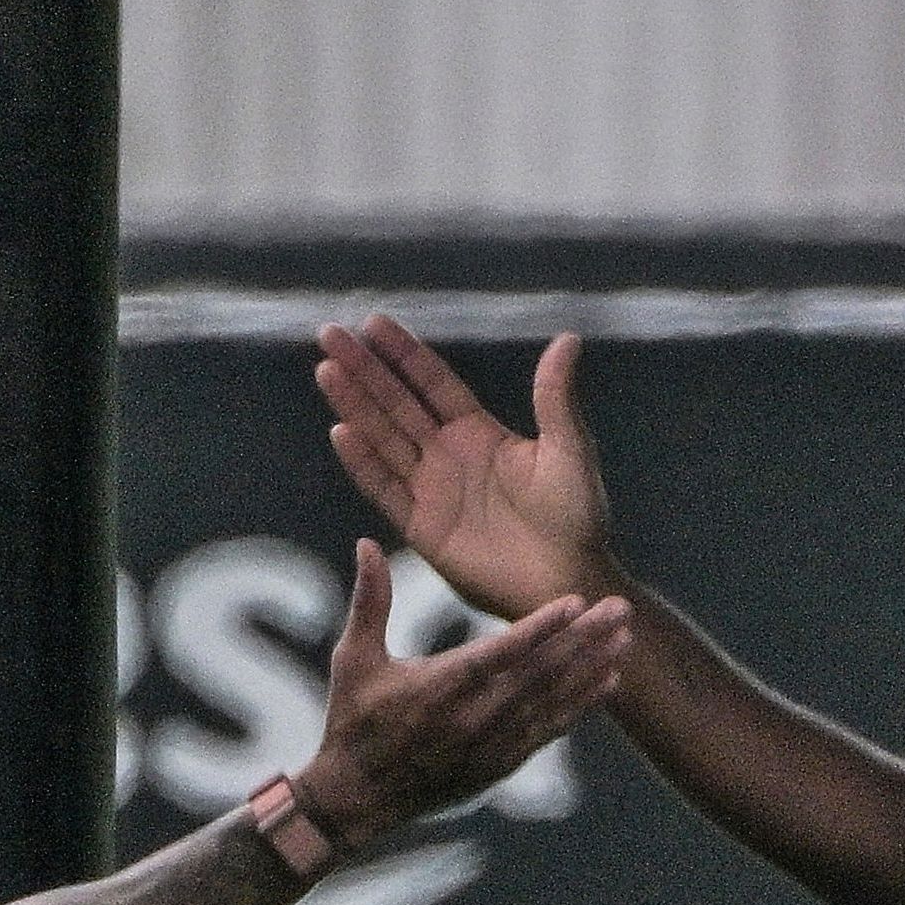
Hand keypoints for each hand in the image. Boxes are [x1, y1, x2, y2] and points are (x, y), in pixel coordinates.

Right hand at [292, 540, 628, 846]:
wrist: (357, 799)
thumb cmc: (352, 721)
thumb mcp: (354, 659)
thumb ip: (370, 601)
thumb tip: (366, 544)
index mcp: (437, 689)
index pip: (500, 654)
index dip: (541, 629)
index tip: (575, 602)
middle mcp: (471, 719)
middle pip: (539, 675)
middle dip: (584, 640)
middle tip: (619, 609)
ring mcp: (490, 746)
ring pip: (552, 703)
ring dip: (591, 670)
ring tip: (625, 641)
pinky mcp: (500, 766)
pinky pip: (548, 732)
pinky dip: (580, 707)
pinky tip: (608, 683)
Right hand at [317, 316, 615, 620]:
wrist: (568, 582)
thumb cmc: (578, 519)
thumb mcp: (570, 450)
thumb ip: (556, 398)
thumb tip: (567, 339)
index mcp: (480, 433)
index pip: (431, 384)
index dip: (403, 354)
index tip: (372, 323)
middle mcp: (449, 457)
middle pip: (396, 404)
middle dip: (363, 370)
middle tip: (329, 334)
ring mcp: (432, 491)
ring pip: (383, 438)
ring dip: (354, 406)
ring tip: (326, 370)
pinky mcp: (422, 528)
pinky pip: (385, 489)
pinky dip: (363, 462)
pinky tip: (341, 431)